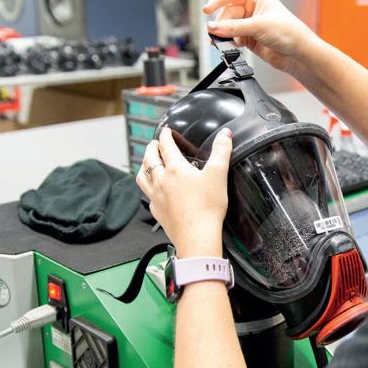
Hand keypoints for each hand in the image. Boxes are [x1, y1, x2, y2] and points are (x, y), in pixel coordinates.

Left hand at [136, 127, 232, 257]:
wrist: (197, 236)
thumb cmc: (207, 207)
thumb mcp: (218, 174)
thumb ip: (222, 151)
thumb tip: (225, 134)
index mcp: (175, 169)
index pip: (166, 146)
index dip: (166, 135)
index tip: (166, 131)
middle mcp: (161, 181)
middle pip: (149, 159)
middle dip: (151, 147)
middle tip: (155, 143)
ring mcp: (156, 197)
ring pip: (142, 177)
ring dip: (144, 166)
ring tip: (148, 163)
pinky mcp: (157, 211)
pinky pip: (148, 196)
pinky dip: (149, 189)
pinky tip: (155, 191)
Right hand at [203, 0, 321, 80]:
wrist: (299, 54)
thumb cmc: (290, 32)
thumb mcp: (259, 26)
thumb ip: (234, 27)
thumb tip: (214, 27)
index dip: (217, 1)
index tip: (207, 10)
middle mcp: (253, 9)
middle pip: (227, 13)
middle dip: (221, 23)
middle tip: (215, 33)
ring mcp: (251, 24)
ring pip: (229, 27)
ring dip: (224, 34)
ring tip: (221, 41)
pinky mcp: (250, 39)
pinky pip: (233, 38)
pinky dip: (230, 43)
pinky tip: (231, 46)